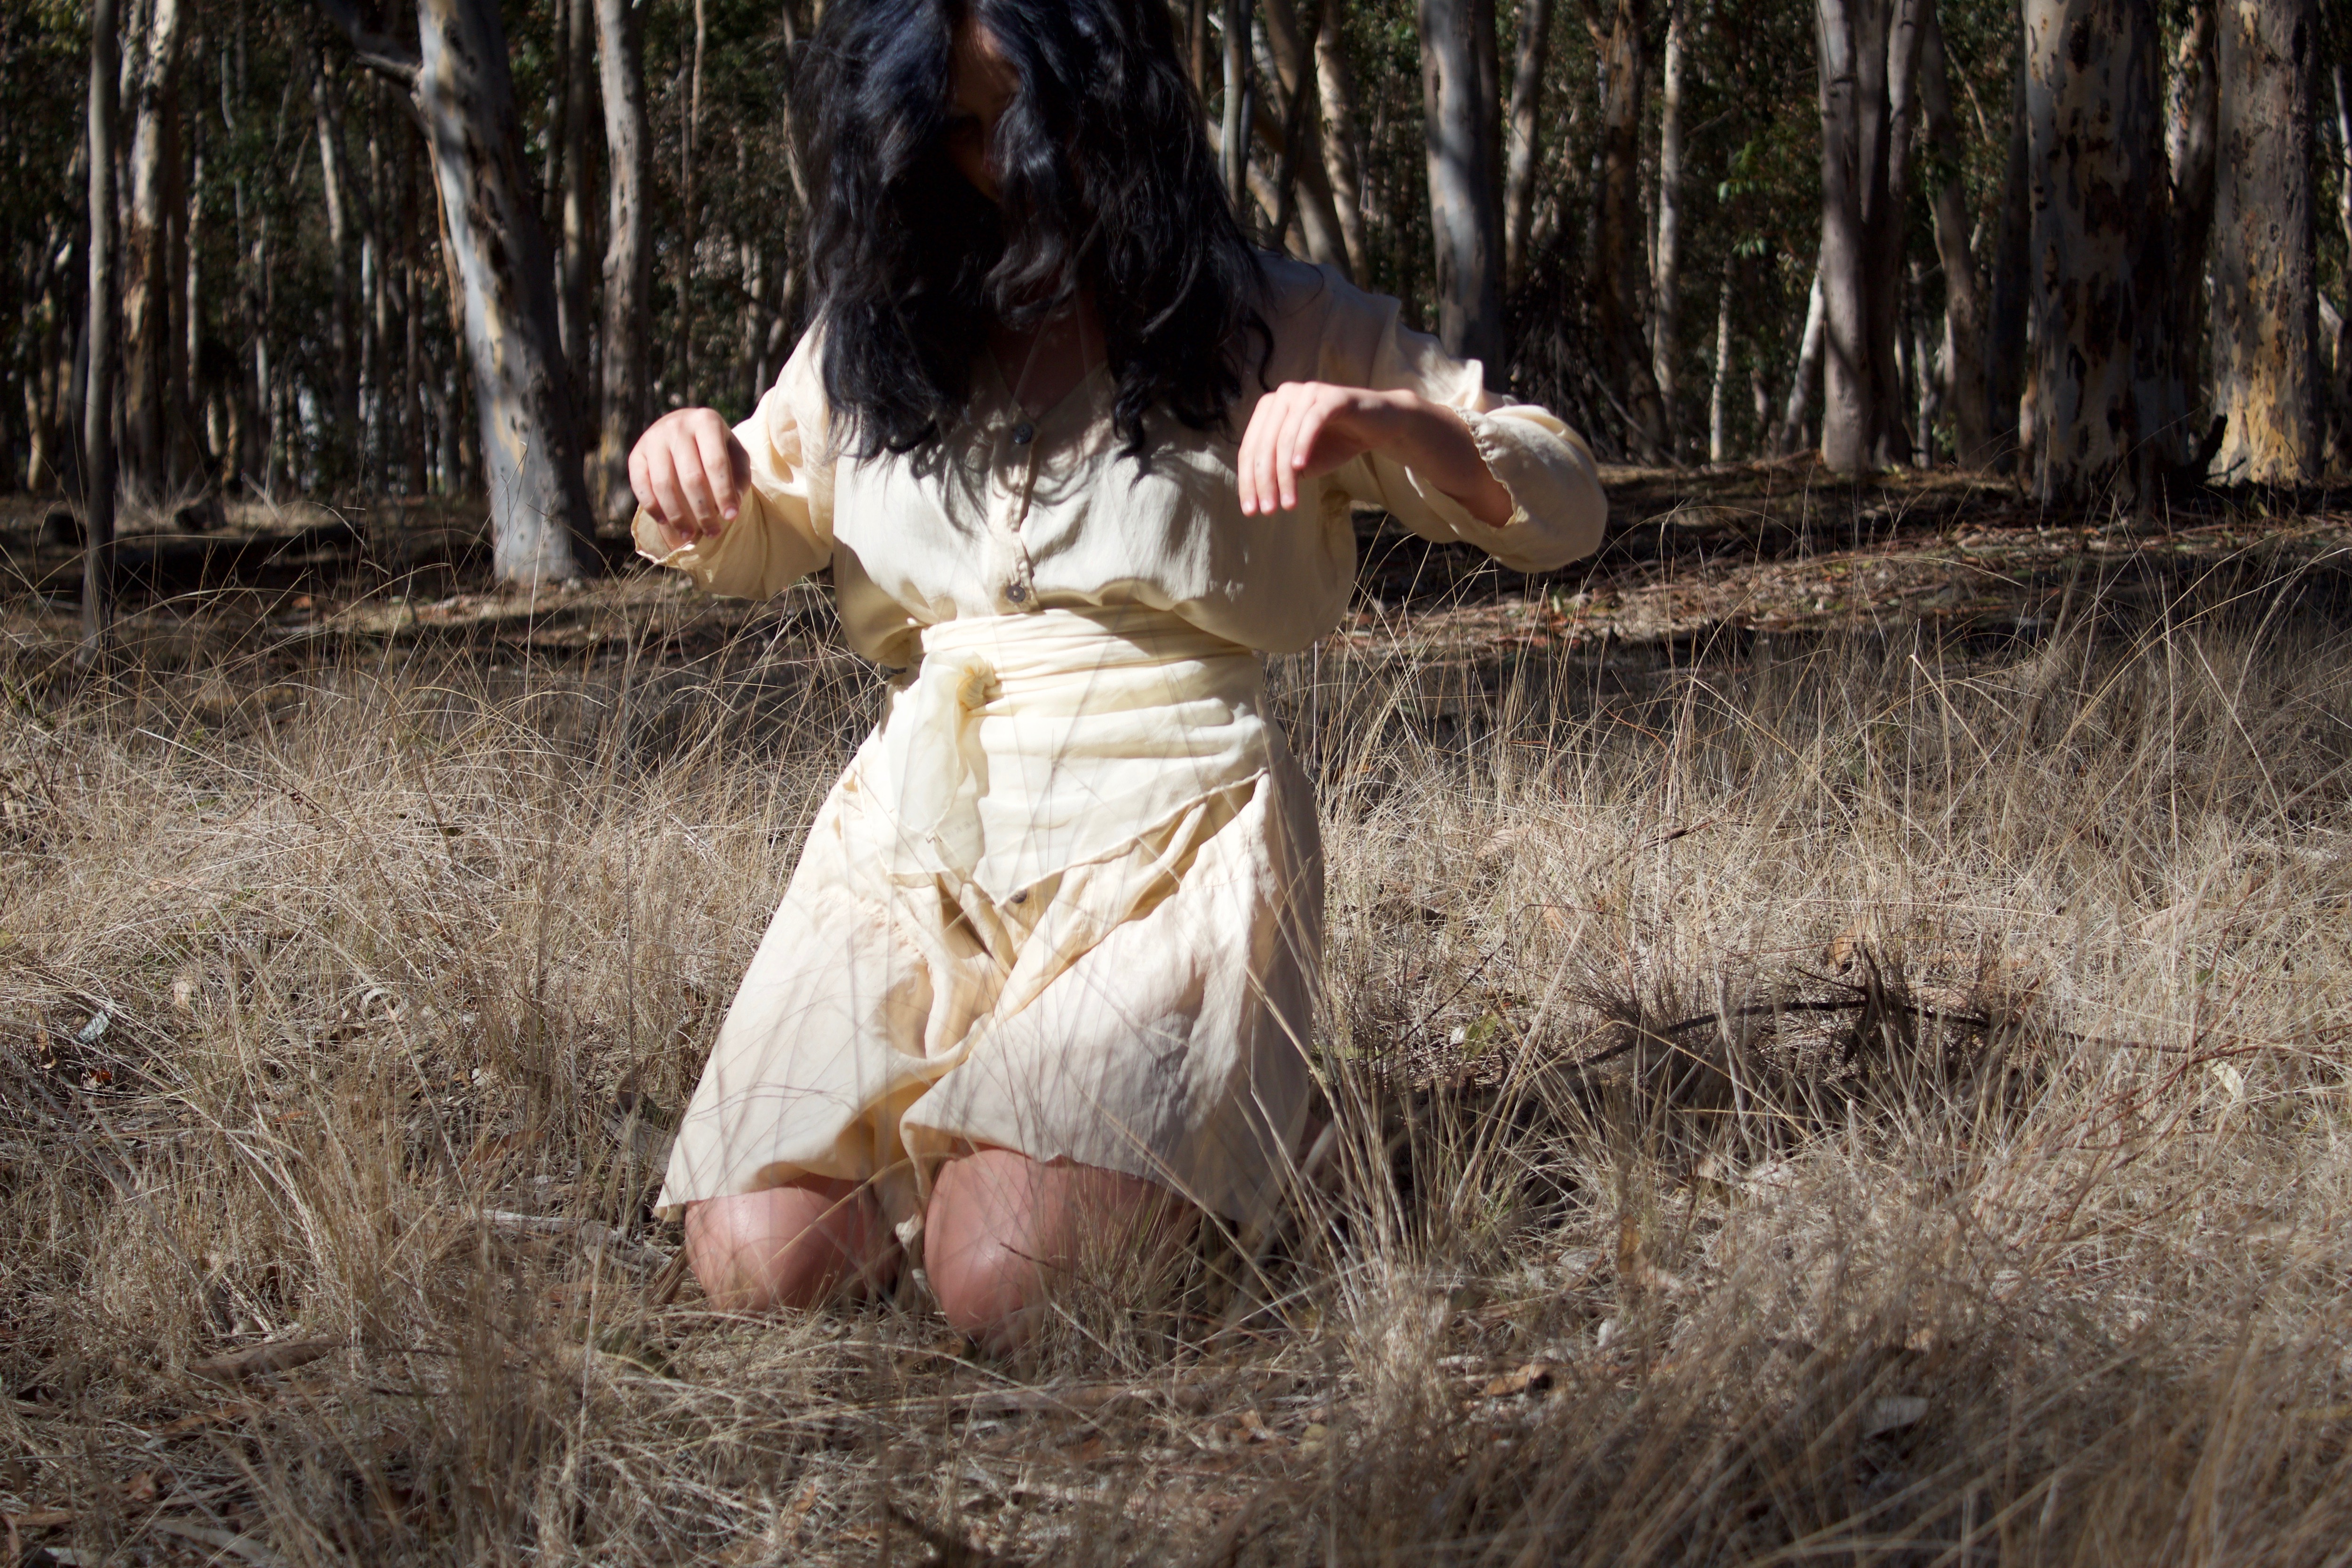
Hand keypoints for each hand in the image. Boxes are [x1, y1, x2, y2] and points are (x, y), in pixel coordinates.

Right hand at [630, 408, 751, 549]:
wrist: (684, 429)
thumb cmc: (715, 447)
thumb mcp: (735, 455)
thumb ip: (739, 477)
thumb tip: (731, 505)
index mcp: (706, 421)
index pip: (716, 463)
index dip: (724, 493)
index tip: (731, 517)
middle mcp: (677, 426)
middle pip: (690, 477)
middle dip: (703, 511)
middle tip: (713, 532)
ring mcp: (653, 438)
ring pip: (664, 484)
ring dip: (678, 515)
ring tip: (690, 535)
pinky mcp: (636, 453)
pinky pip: (641, 486)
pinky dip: (653, 508)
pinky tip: (666, 523)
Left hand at [1235, 381, 1408, 514]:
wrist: (1376, 426)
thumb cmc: (1334, 443)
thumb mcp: (1301, 463)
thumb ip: (1279, 472)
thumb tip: (1258, 494)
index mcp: (1268, 410)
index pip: (1250, 448)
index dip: (1247, 481)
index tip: (1250, 510)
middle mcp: (1282, 396)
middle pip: (1263, 445)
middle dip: (1264, 481)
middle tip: (1268, 510)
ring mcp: (1306, 392)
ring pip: (1285, 438)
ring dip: (1284, 475)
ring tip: (1288, 503)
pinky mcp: (1330, 396)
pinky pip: (1311, 422)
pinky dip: (1303, 445)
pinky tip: (1300, 468)